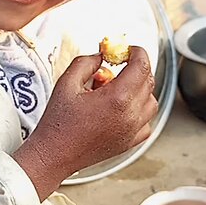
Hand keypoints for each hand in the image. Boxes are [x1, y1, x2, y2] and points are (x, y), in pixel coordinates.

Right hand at [12, 46, 158, 200]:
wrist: (54, 155)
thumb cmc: (58, 124)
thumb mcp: (67, 83)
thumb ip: (87, 62)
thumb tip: (101, 56)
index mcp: (117, 99)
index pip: (142, 66)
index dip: (138, 52)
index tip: (129, 49)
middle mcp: (130, 116)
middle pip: (148, 81)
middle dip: (136, 68)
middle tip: (120, 64)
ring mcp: (132, 131)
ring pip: (151, 101)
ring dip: (139, 89)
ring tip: (117, 88)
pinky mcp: (129, 143)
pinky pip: (146, 122)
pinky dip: (139, 111)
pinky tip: (121, 108)